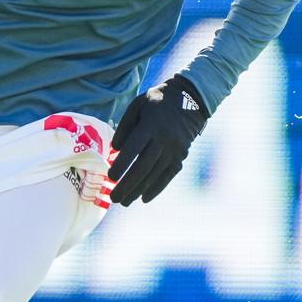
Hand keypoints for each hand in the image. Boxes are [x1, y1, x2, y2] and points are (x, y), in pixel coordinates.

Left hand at [109, 74, 209, 205]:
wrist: (191, 100)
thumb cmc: (158, 102)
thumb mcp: (138, 105)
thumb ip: (124, 126)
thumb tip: (115, 150)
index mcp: (151, 125)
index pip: (134, 149)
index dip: (122, 165)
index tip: (110, 178)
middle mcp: (164, 140)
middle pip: (143, 167)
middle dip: (127, 184)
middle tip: (113, 198)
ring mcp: (175, 150)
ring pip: (155, 174)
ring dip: (138, 190)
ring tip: (124, 202)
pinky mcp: (181, 157)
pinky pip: (168, 176)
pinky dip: (156, 188)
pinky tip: (144, 198)